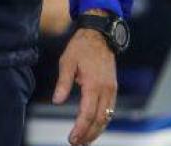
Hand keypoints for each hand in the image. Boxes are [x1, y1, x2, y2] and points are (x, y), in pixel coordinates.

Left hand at [53, 27, 116, 145]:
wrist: (100, 35)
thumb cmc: (81, 47)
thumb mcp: (67, 61)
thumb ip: (63, 83)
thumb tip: (57, 101)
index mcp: (93, 84)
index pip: (87, 113)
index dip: (80, 128)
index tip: (72, 138)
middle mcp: (106, 89)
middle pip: (99, 119)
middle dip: (89, 134)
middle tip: (77, 144)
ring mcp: (112, 89)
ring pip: (107, 116)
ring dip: (97, 131)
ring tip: (85, 140)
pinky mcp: (113, 87)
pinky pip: (110, 109)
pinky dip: (103, 121)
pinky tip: (95, 127)